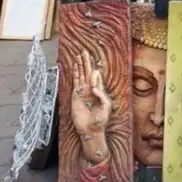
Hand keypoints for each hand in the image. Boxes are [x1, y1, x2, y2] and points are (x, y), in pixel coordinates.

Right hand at [71, 48, 111, 164]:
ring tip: (79, 56)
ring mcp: (83, 92)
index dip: (96, 69)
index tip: (95, 61)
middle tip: (85, 52)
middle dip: (87, 62)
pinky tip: (75, 67)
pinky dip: (75, 74)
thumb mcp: (106, 107)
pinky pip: (75, 82)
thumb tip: (95, 86)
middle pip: (88, 72)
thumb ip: (102, 95)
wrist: (91, 129)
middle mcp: (91, 89)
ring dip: (80, 65)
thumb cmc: (101, 120)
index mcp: (100, 91)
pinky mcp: (76, 96)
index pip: (97, 77)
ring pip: (81, 75)